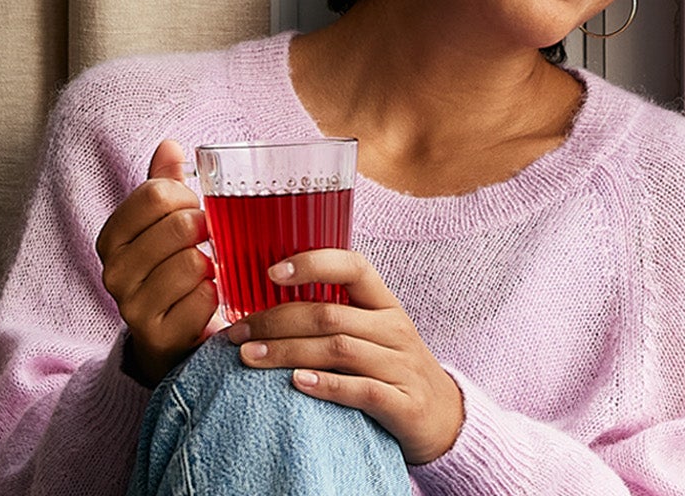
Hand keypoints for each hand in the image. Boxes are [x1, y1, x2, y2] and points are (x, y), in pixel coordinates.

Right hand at [94, 139, 220, 384]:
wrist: (169, 338)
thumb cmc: (169, 271)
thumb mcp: (161, 227)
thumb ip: (164, 185)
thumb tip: (171, 144)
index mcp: (111, 238)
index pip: (155, 194)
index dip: (187, 197)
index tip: (193, 210)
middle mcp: (113, 272)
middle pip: (178, 226)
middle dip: (204, 229)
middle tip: (207, 241)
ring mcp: (133, 306)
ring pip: (193, 263)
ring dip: (211, 266)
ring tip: (206, 271)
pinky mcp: (159, 335)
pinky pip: (204, 298)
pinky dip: (215, 295)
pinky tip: (206, 299)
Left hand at [220, 248, 463, 463]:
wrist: (448, 421)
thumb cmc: (393, 372)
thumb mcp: (373, 335)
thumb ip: (333, 317)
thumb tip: (264, 305)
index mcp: (385, 305)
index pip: (353, 267)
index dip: (313, 263)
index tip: (270, 272)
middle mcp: (394, 330)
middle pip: (329, 315)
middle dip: (276, 320)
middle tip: (236, 332)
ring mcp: (402, 367)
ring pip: (339, 349)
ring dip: (288, 351)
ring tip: (249, 357)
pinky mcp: (404, 404)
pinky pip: (362, 390)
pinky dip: (327, 385)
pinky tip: (296, 383)